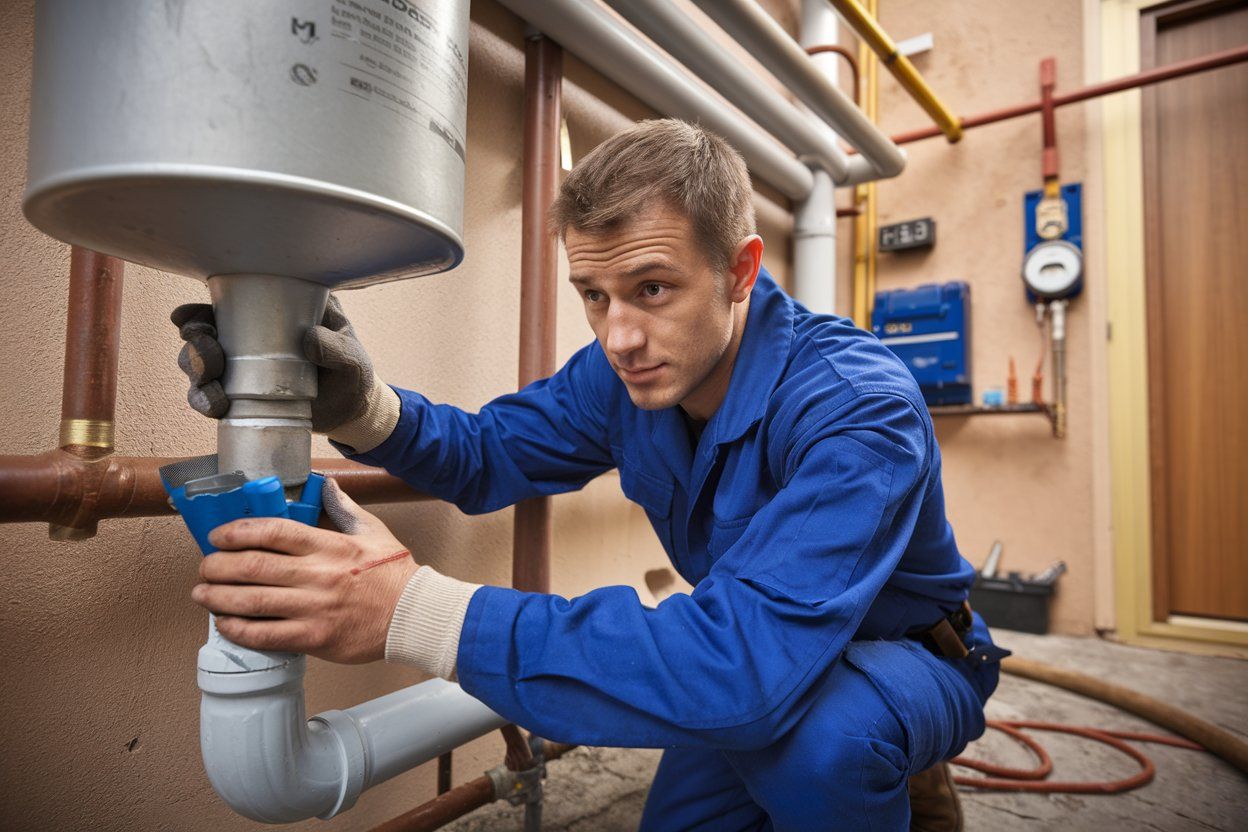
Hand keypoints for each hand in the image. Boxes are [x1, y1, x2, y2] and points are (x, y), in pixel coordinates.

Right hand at [171, 295, 382, 434]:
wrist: (351, 413)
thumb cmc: (352, 374)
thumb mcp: (352, 358)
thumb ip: (337, 348)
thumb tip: (309, 338)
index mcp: (274, 312)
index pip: (227, 303)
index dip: (199, 310)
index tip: (185, 319)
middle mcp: (250, 336)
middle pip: (203, 333)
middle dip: (197, 345)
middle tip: (209, 357)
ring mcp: (242, 366)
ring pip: (200, 364)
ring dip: (197, 373)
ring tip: (213, 386)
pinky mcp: (240, 395)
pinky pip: (209, 395)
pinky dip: (204, 400)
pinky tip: (215, 407)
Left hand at [190, 479, 417, 662]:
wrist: (413, 615)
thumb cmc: (394, 574)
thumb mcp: (373, 532)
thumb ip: (343, 509)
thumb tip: (325, 486)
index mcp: (329, 546)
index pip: (273, 532)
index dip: (238, 532)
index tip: (219, 536)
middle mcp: (318, 575)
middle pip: (253, 567)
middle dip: (218, 566)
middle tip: (205, 566)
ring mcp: (314, 609)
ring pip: (252, 602)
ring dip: (218, 598)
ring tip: (202, 593)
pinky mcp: (314, 638)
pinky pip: (266, 635)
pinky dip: (238, 629)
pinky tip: (225, 623)